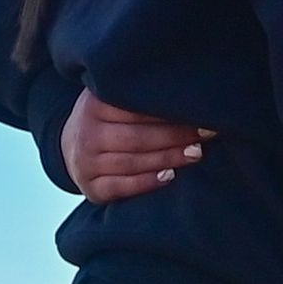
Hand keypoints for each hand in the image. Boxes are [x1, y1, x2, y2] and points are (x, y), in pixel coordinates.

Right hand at [62, 90, 211, 201]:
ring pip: (132, 162)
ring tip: (196, 154)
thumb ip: (143, 98)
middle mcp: (87, 134)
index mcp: (95, 106)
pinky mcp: (91, 187)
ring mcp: (86, 162)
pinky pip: (121, 187)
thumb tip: (192, 96)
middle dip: (176, 136)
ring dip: (168, 159)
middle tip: (207, 134)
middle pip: (137, 137)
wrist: (75, 145)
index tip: (201, 113)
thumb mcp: (119, 101)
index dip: (170, 112)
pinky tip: (170, 176)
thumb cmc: (112, 120)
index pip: (134, 109)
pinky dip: (147, 183)